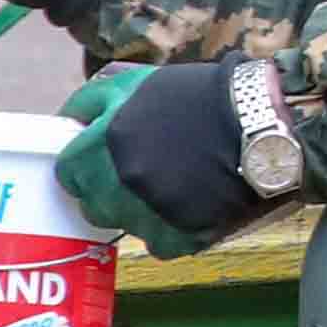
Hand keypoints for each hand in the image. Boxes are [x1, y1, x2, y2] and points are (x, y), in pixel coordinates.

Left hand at [54, 58, 262, 260]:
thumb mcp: (137, 83)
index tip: (101, 162)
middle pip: (92, 206)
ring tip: (171, 187)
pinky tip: (191, 204)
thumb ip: (93, 101)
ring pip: (125, 226)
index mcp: (102, 145)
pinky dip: (170, 229)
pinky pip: (159, 243)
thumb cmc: (198, 96)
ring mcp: (147, 215)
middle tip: (138, 175)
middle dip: (107, 193)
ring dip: (139, 211)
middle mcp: (117, 184)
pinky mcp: (178, 237)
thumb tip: (67, 120)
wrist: (258, 121)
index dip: (84, 167)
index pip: (68, 173)